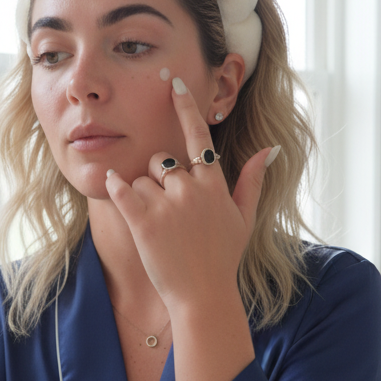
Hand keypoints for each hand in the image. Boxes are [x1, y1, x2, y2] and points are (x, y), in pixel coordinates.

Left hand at [105, 76, 276, 311]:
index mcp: (213, 184)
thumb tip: (269, 149)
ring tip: (158, 227)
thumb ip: (252, 180)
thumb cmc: (222, 260)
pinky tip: (111, 183)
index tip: (174, 84)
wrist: (202, 296)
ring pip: (141, 179)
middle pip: (161, 162)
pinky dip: (114, 185)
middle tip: (168, 213)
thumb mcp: (244, 219)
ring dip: (142, 197)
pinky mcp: (142, 221)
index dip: (185, 107)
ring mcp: (166, 204)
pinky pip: (121, 189)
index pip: (197, 136)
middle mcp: (191, 188)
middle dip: (159, 180)